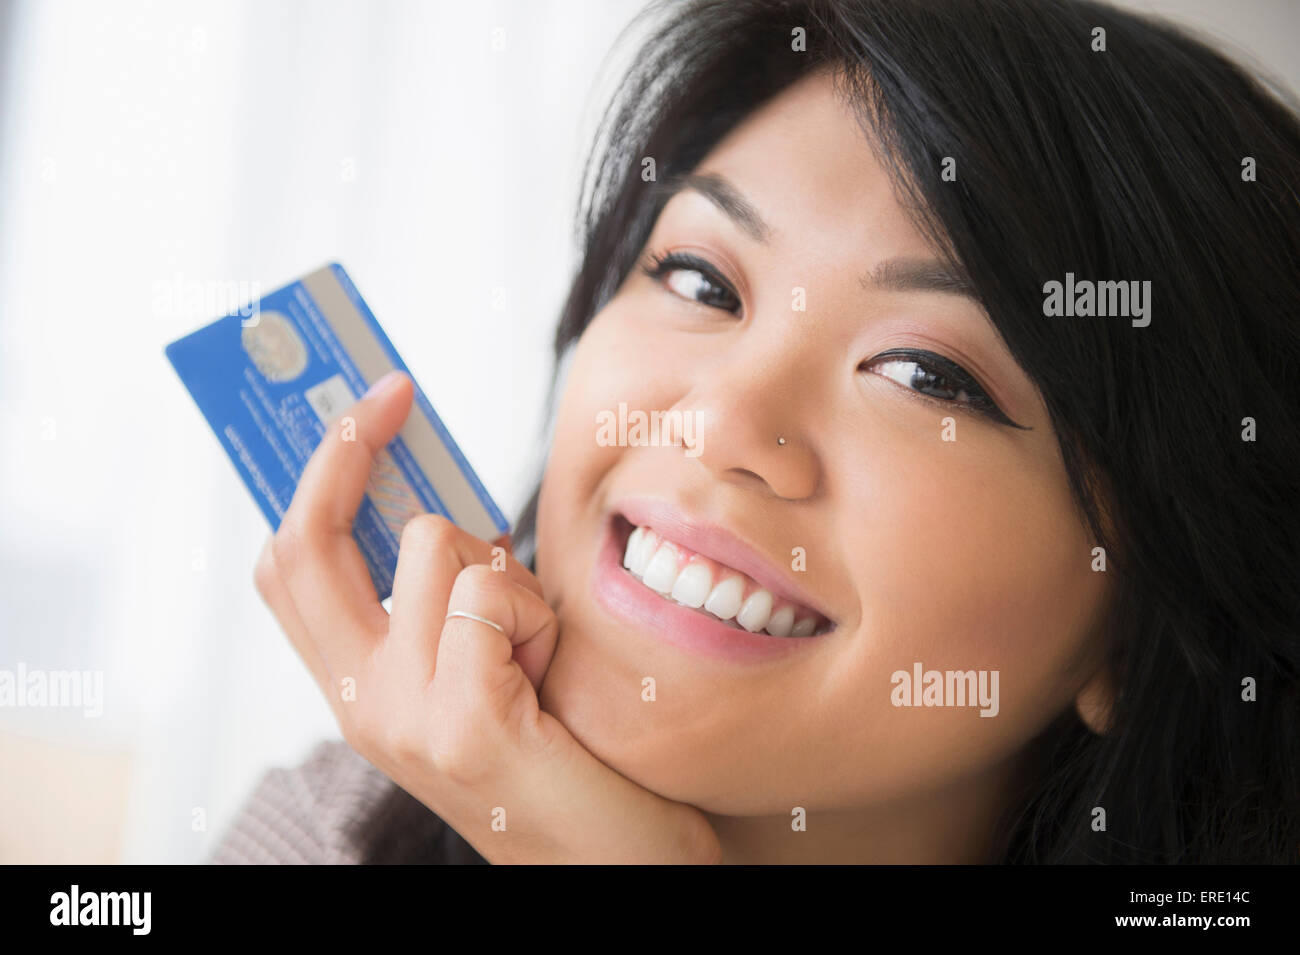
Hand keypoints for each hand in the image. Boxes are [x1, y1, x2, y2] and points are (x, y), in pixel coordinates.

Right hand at [252, 370, 721, 862]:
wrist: (613, 866)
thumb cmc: (562, 756)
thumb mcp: (484, 665)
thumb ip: (443, 596)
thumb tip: (438, 494)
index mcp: (358, 688)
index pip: (287, 567)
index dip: (308, 478)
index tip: (352, 408)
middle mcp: (357, 705)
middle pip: (303, 543)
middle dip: (344, 447)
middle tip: (390, 393)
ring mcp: (400, 718)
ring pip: (435, 543)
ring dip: (503, 565)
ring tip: (535, 643)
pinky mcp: (462, 723)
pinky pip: (490, 591)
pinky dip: (536, 611)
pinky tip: (551, 672)